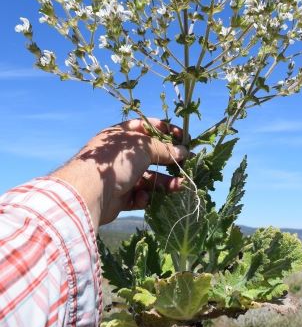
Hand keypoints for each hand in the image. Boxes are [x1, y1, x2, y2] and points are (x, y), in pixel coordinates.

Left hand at [54, 118, 187, 230]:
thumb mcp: (143, 147)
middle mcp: (120, 155)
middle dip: (169, 160)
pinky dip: (144, 198)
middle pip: (150, 155)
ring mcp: (119, 176)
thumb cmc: (115, 161)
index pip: (146, 128)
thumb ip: (164, 149)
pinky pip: (138, 196)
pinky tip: (143, 197)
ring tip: (180, 185)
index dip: (165, 131)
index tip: (183, 137)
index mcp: (121, 135)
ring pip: (148, 178)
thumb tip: (183, 151)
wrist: (90, 192)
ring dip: (164, 182)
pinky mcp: (119, 197)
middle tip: (187, 163)